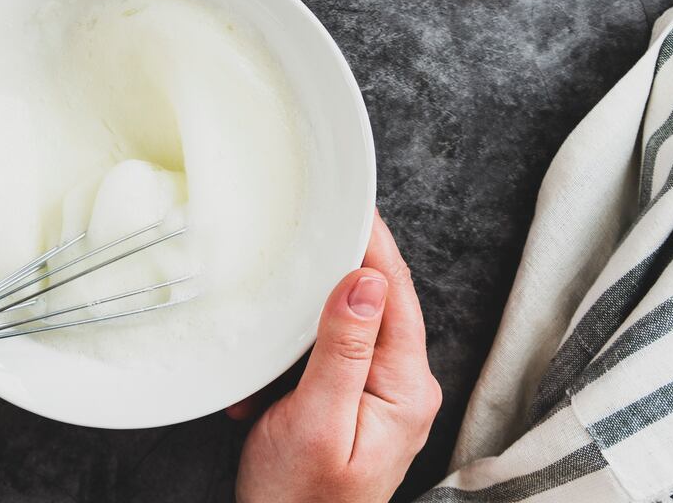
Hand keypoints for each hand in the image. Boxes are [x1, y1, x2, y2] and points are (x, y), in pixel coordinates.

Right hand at [232, 211, 440, 502]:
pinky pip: (327, 353)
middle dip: (333, 270)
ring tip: (275, 315)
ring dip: (304, 319)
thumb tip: (364, 279)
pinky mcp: (353, 401)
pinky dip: (292, 354)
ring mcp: (380, 394)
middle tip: (305, 228)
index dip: (371, 242)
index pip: (394, 291)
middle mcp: (403, 385)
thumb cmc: (300, 498)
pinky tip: (266, 375)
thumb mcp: (317, 419)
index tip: (350, 200)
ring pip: (345, 323)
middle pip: (374, 300)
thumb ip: (343, 349)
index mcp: (406, 386)